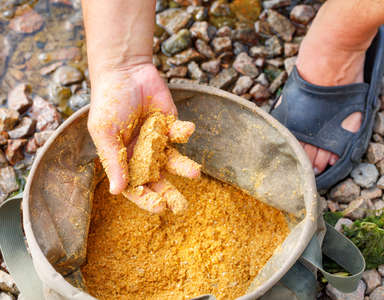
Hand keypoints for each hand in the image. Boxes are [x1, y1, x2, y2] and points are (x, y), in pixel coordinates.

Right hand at [88, 64, 198, 210]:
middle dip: (169, 193)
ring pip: (174, 161)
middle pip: (157, 180)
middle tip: (181, 205)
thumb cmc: (109, 102)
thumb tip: (117, 192)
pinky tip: (185, 128)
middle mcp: (142, 155)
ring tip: (194, 173)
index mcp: (124, 159)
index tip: (160, 207)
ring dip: (184, 168)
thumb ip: (113, 161)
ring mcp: (159, 141)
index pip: (135, 186)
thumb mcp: (105, 132)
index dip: (146, 199)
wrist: (126, 71)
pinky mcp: (172, 126)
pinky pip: (180, 135)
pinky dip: (184, 133)